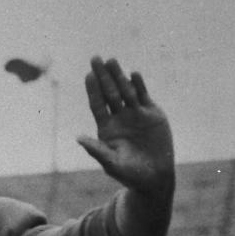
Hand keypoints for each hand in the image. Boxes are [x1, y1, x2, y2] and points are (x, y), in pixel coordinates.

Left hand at [77, 57, 174, 195]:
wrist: (155, 177)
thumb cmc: (130, 174)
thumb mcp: (112, 164)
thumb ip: (97, 150)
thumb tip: (78, 138)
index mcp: (107, 128)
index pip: (97, 104)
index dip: (93, 90)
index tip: (88, 75)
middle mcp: (120, 117)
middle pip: (109, 93)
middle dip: (103, 76)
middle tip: (95, 58)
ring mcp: (135, 113)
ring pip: (125, 90)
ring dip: (119, 76)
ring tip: (111, 60)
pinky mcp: (151, 113)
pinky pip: (143, 95)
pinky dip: (139, 85)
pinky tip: (133, 74)